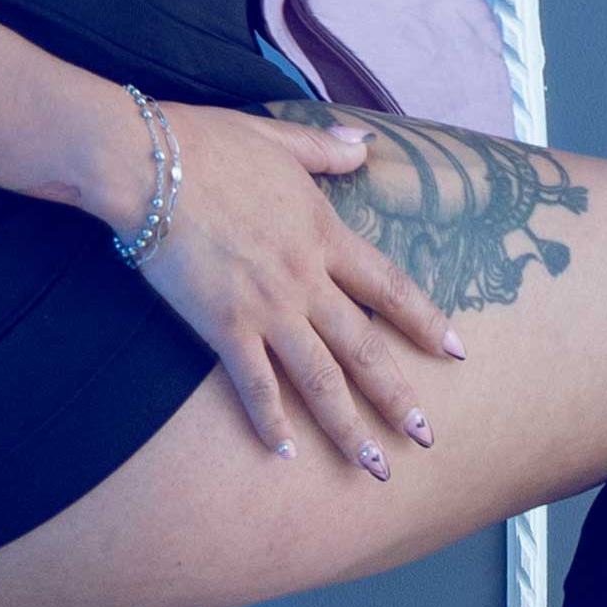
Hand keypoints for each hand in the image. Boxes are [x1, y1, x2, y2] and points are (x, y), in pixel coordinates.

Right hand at [126, 102, 462, 474]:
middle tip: (425, 437)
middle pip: (365, 349)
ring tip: (373, 466)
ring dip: (350, 427)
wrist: (150, 166)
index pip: (390, 288)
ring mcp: (267, 308)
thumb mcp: (278, 140)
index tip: (456, 352)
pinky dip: (271, 420)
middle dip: (398, 397)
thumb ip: (325, 150)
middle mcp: (306, 279)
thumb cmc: (208, 145)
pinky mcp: (223, 326)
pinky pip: (255, 384)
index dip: (426, 322)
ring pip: (321, 379)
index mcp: (324, 234)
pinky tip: (284, 452)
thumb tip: (363, 145)